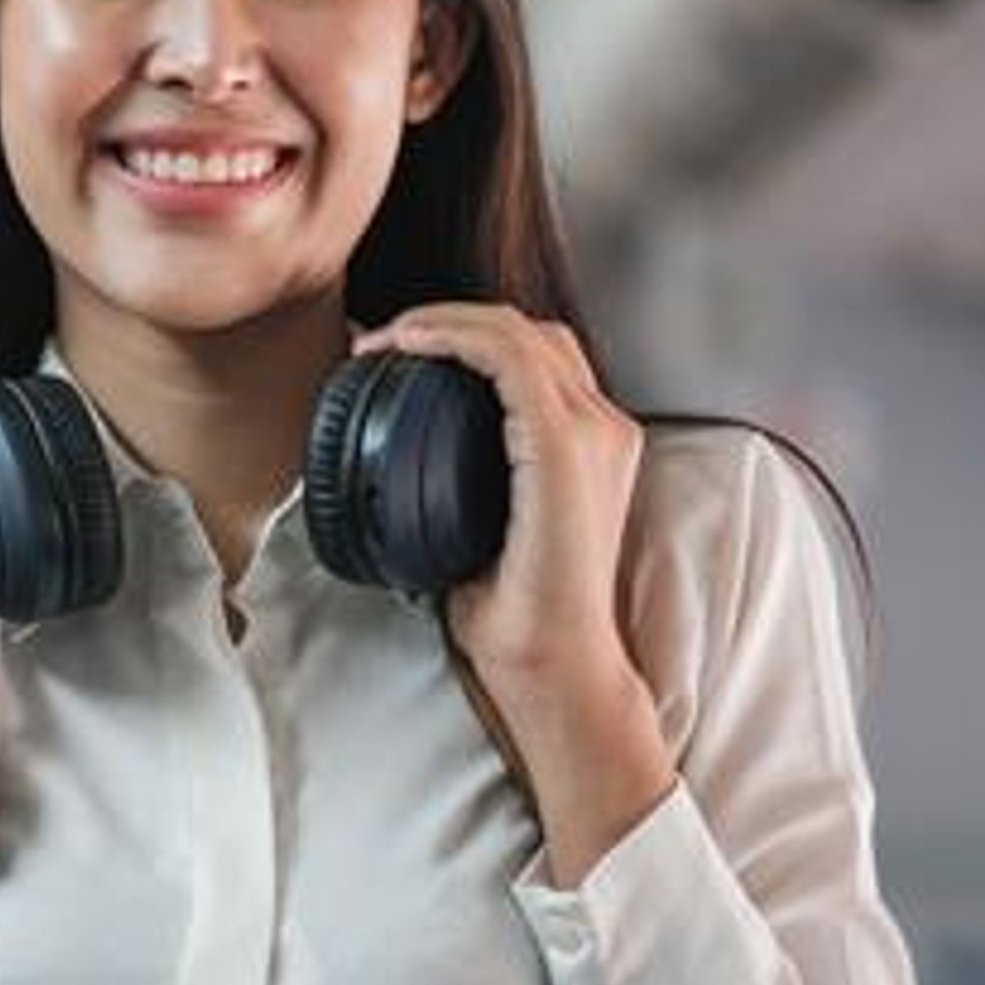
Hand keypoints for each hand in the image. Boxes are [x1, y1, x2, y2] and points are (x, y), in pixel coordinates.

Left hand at [348, 302, 645, 694]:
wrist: (555, 667)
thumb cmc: (518, 612)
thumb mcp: (482, 525)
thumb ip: (464, 483)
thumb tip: (393, 463)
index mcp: (589, 444)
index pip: (534, 355)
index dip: (464, 334)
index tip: (394, 351)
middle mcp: (603, 428)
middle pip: (528, 331)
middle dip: (450, 318)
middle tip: (381, 339)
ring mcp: (593, 434)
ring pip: (519, 333)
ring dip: (445, 320)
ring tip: (386, 338)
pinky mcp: (567, 449)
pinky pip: (511, 361)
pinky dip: (456, 337)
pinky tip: (410, 343)